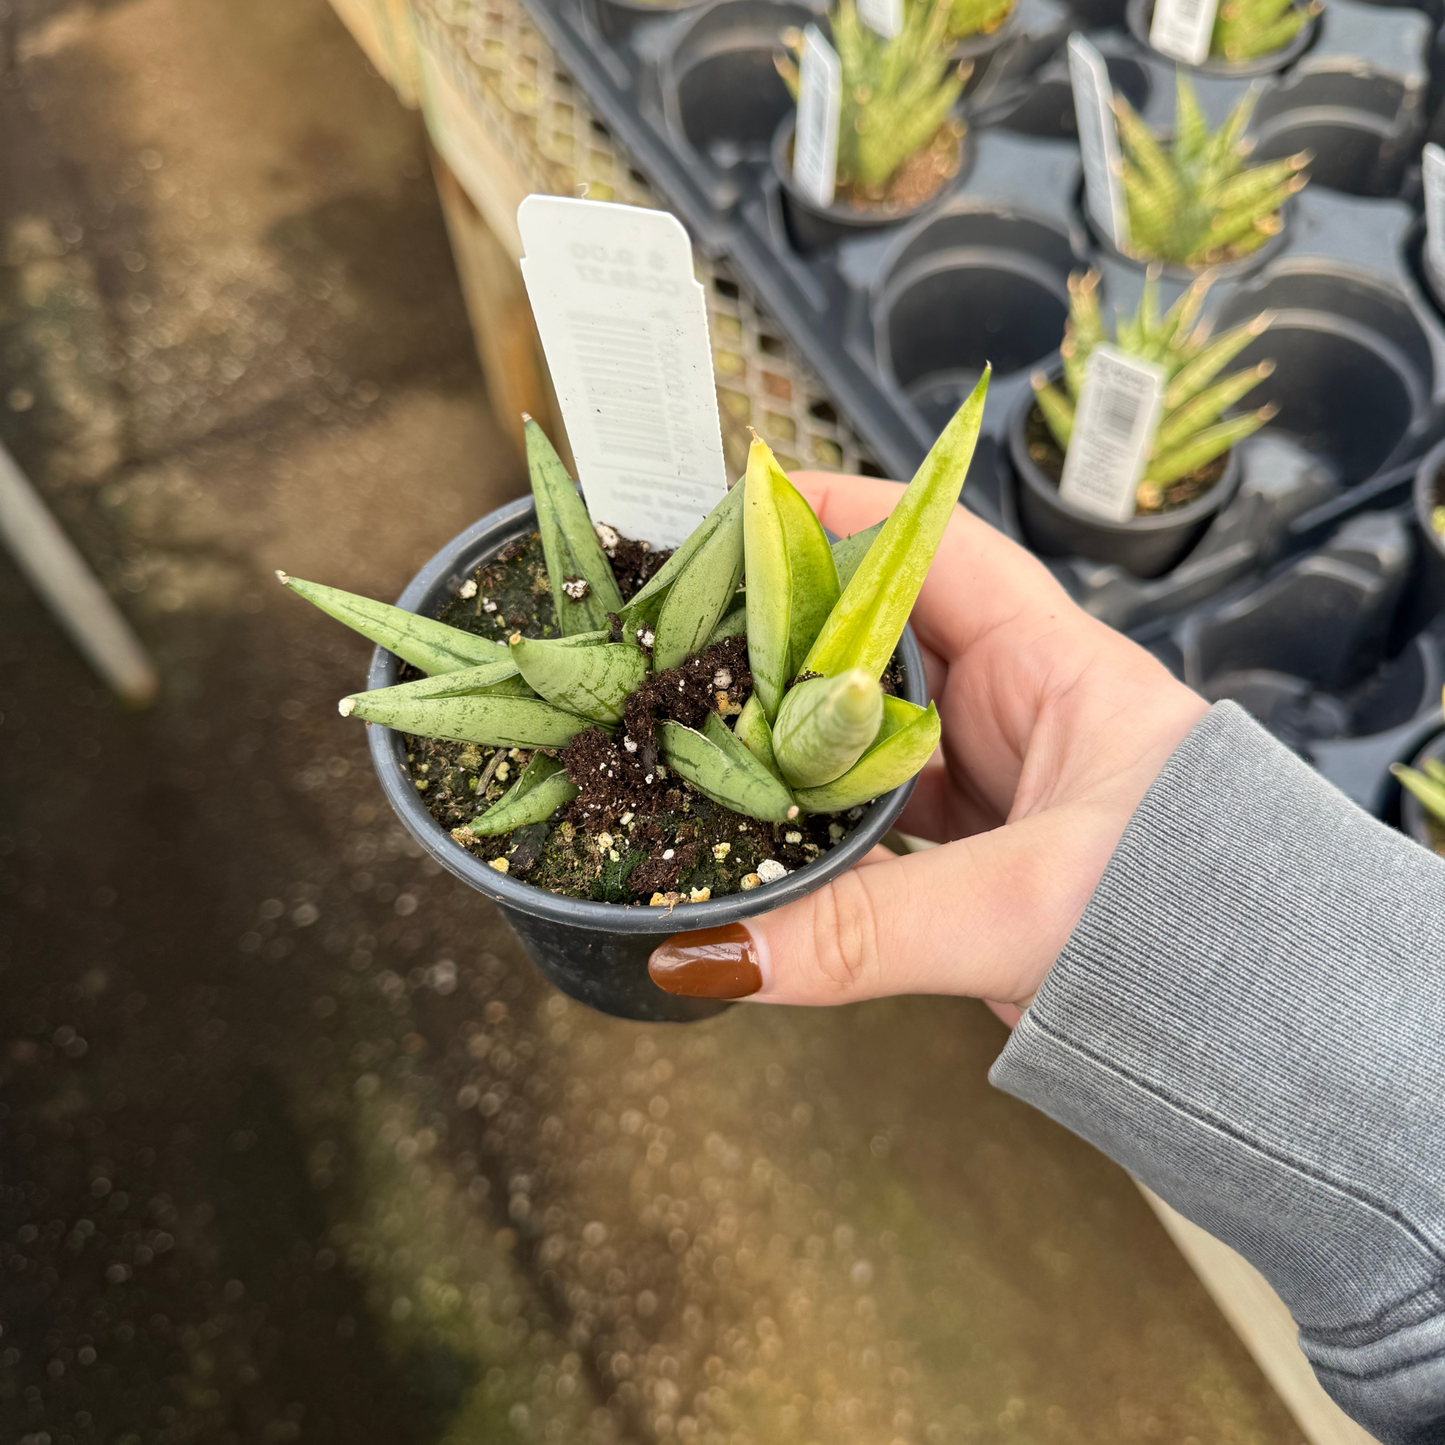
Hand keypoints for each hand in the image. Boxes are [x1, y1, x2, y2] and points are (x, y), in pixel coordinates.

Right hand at [647, 472, 1208, 1011]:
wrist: (1260, 1024)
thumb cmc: (1198, 924)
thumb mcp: (1024, 906)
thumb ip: (867, 928)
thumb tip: (723, 948)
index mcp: (1057, 669)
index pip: (937, 548)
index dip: (843, 514)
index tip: (749, 508)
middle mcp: (1022, 708)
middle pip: (883, 637)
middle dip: (792, 631)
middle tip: (698, 636)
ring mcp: (997, 778)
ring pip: (873, 729)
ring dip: (800, 734)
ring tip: (710, 729)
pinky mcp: (979, 848)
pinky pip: (878, 810)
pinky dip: (822, 817)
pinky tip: (767, 824)